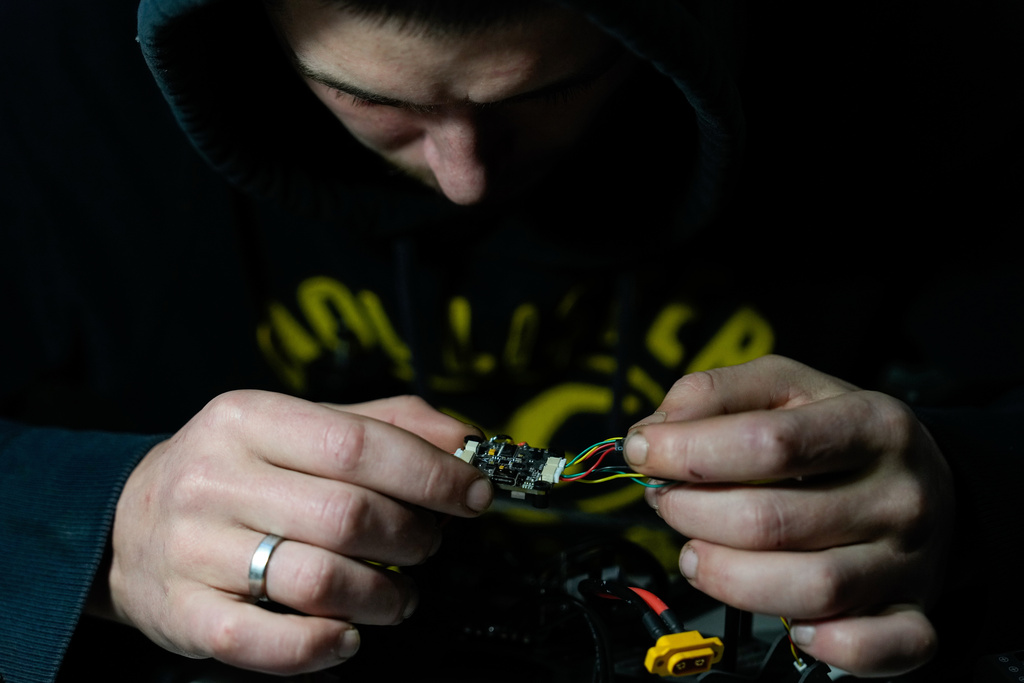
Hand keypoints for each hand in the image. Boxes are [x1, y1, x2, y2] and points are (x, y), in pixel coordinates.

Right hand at [103, 390, 491, 674]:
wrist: (124, 520)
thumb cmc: (236, 470)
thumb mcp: (297, 424)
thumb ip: (383, 423)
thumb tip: (465, 438)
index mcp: (248, 418)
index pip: (358, 444)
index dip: (431, 474)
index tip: (474, 494)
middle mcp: (214, 478)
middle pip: (348, 515)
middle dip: (412, 537)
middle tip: (427, 546)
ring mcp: (194, 549)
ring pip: (318, 580)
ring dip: (383, 597)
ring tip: (398, 595)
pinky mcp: (185, 613)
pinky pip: (267, 642)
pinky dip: (324, 646)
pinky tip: (348, 635)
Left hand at [623, 355, 952, 676]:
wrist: (931, 482)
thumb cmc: (839, 434)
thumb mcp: (784, 385)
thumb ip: (715, 392)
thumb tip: (657, 430)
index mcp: (870, 423)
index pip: (769, 443)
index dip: (689, 452)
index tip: (644, 452)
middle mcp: (898, 494)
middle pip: (773, 521)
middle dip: (692, 514)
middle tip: (667, 503)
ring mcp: (908, 561)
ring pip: (810, 590)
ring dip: (728, 578)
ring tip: (697, 554)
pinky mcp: (911, 614)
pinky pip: (876, 647)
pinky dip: (826, 646)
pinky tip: (791, 624)